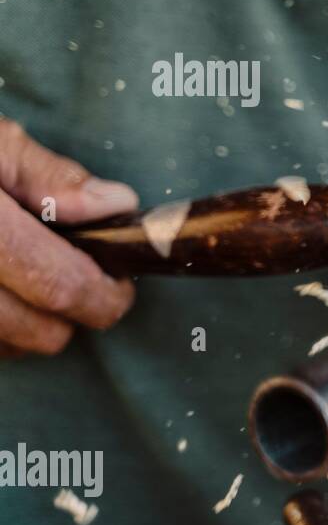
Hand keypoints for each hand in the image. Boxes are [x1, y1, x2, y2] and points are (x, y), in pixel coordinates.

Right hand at [0, 121, 137, 356]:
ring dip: (29, 325)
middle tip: (86, 282)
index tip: (119, 283)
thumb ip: (46, 176)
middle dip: (74, 313)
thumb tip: (113, 206)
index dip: (103, 294)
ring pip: (5, 348)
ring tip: (27, 278)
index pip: (58, 285)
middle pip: (37, 332)